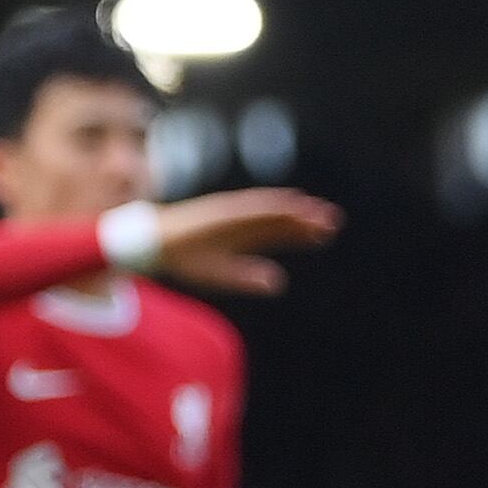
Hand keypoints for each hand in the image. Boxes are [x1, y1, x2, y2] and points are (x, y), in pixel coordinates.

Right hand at [140, 187, 341, 293]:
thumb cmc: (185, 259)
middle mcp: (241, 220)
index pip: (278, 232)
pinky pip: (250, 205)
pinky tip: (292, 203)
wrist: (154, 245)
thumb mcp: (223, 274)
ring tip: (318, 212)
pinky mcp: (221, 209)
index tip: (325, 235)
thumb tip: (279, 284)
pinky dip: (272, 204)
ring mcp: (232, 213)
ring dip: (295, 209)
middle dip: (306, 220)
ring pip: (270, 209)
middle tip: (334, 222)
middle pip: (280, 219)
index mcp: (242, 235)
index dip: (301, 233)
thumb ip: (249, 277)